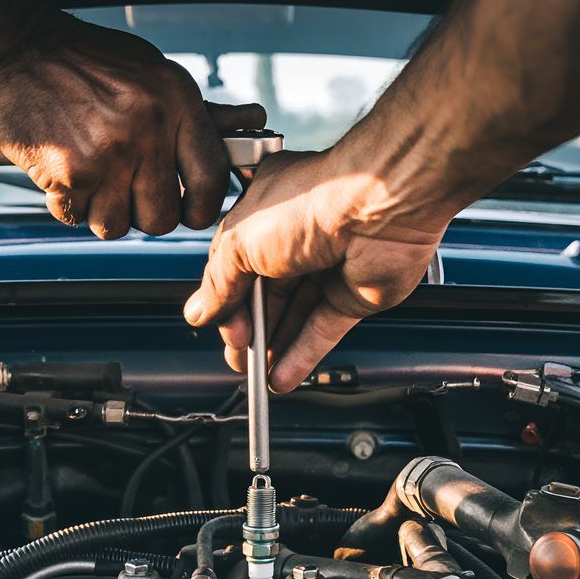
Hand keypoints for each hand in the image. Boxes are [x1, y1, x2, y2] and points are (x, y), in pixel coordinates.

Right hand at [0, 13, 265, 237]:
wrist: (15, 47)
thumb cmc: (84, 59)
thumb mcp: (153, 74)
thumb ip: (201, 112)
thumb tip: (253, 124)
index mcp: (176, 102)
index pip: (212, 178)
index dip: (202, 206)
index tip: (191, 208)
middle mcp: (148, 129)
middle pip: (164, 216)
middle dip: (145, 213)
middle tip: (128, 189)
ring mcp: (109, 154)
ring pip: (118, 226)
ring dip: (103, 212)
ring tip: (93, 178)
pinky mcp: (69, 173)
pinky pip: (77, 217)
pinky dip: (68, 205)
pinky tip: (64, 172)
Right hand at [182, 150, 447, 391]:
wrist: (380, 205)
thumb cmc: (316, 202)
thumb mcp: (242, 243)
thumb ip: (219, 282)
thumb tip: (198, 311)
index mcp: (266, 212)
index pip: (237, 264)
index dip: (226, 299)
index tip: (220, 327)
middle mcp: (298, 236)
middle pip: (266, 295)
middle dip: (250, 330)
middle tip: (238, 357)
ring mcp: (329, 266)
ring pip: (295, 315)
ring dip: (275, 347)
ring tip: (257, 374)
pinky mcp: (355, 294)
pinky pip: (323, 330)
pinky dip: (303, 355)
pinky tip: (283, 376)